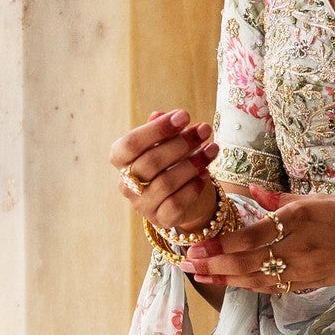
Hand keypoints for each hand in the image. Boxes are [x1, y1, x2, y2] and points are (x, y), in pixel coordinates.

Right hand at [109, 109, 218, 236]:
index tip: (184, 115)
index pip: (130, 144)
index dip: (157, 129)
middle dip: (181, 144)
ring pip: (164, 183)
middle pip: (149, 162)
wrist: (189, 195)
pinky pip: (175, 204)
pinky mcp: (160, 219)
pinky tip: (205, 174)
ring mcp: (142, 204)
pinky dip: (192, 188)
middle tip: (204, 130)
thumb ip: (164, 131)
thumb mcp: (169, 143)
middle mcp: (126, 184)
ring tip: (212, 149)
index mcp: (121, 160)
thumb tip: (159, 114)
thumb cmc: (174, 162)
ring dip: (192, 164)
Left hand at [185, 189, 334, 295]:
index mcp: (299, 218)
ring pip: (255, 279)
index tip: (196, 244)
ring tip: (199, 274)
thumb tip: (250, 191)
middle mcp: (299, 247)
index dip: (221, 245)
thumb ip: (279, 197)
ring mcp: (304, 270)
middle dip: (213, 265)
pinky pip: (271, 287)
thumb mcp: (317, 198)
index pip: (251, 237)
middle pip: (247, 262)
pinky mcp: (309, 283)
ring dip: (224, 279)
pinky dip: (247, 285)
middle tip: (185, 263)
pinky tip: (228, 282)